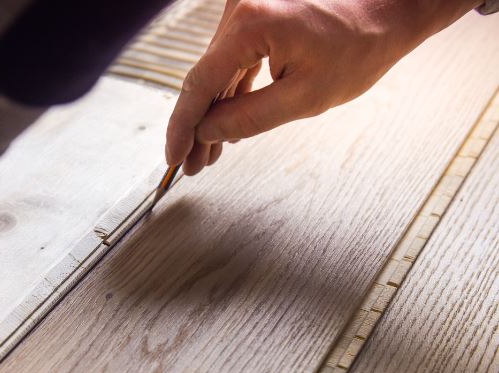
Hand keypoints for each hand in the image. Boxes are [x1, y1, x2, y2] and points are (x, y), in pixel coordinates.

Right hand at [166, 0, 481, 174]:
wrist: (390, 8)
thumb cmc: (360, 45)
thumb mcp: (305, 97)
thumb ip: (249, 118)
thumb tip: (208, 131)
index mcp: (249, 26)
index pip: (199, 85)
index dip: (183, 127)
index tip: (174, 157)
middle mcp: (239, 11)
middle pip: (203, 80)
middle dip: (197, 127)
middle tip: (190, 166)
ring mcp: (246, 11)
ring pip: (216, 73)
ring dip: (212, 113)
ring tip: (208, 154)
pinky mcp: (256, 16)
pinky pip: (232, 61)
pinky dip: (229, 93)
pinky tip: (226, 123)